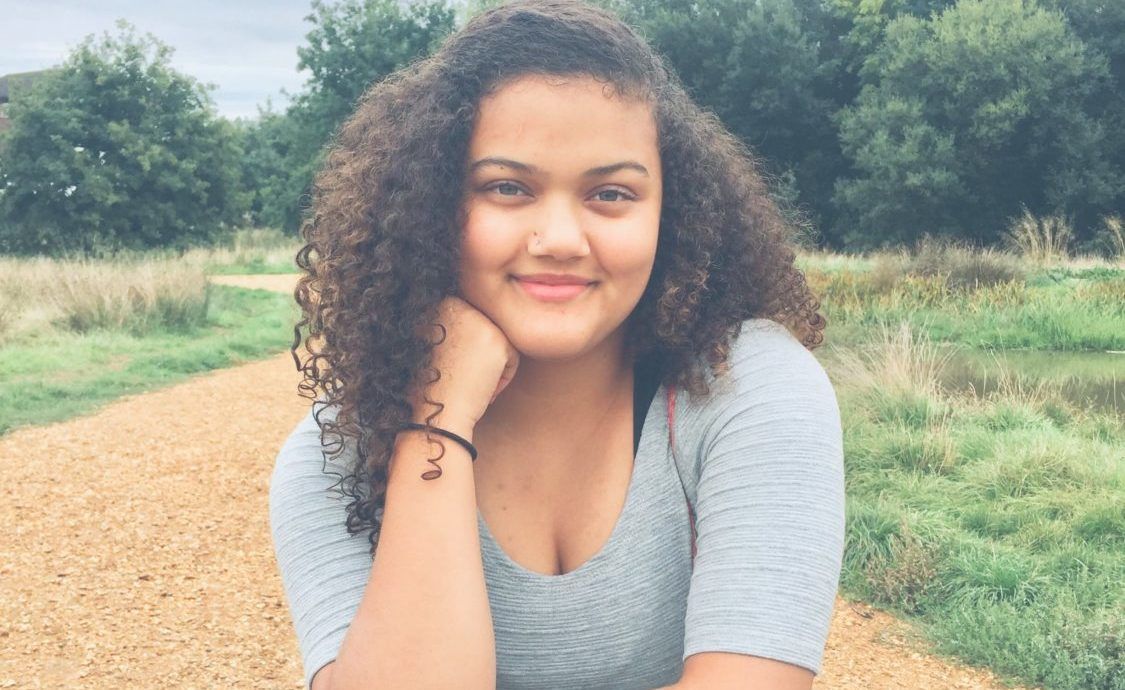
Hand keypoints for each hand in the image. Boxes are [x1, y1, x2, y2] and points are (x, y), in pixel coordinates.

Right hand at [405, 295, 519, 437]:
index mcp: (443, 302)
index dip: (467, 350)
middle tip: (464, 378)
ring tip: (471, 383)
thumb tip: (477, 316)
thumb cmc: (434, 385)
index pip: (476, 321)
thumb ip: (456, 324)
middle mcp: (460, 304)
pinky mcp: (497, 340)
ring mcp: (479, 320)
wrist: (436, 413)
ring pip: (502, 342)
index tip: (454, 367)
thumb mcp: (436, 342)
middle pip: (490, 329)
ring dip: (493, 367)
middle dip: (481, 358)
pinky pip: (513, 356)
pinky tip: (483, 388)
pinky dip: (503, 377)